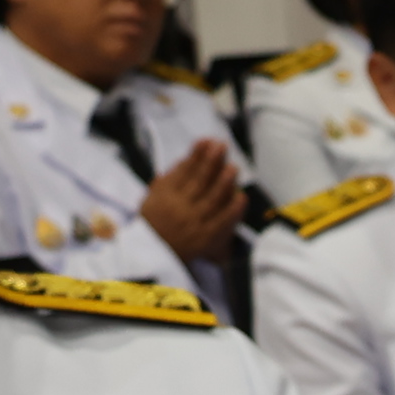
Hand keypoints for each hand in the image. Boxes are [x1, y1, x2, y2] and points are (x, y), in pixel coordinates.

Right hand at [138, 139, 245, 263]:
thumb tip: (189, 158)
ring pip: (211, 199)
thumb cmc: (156, 221)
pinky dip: (233, 208)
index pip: (182, 171)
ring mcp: (192, 223)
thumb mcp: (153, 196)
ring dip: (224, 181)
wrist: (153, 254)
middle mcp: (177, 207)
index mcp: (163, 195)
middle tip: (222, 146)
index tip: (206, 141)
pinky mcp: (205, 237)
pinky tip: (242, 196)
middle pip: (198, 181)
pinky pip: (222, 221)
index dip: (196, 155)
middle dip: (211, 161)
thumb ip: (169, 178)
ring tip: (233, 167)